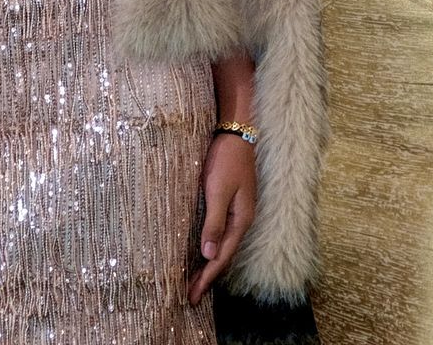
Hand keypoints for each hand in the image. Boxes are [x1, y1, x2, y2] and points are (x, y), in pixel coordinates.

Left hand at [187, 132, 256, 304]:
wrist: (236, 134)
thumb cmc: (225, 160)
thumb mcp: (218, 191)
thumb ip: (214, 222)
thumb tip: (209, 255)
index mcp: (241, 220)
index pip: (221, 257)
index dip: (207, 278)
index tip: (192, 296)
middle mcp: (242, 220)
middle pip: (224, 256)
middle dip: (207, 277)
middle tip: (190, 297)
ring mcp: (238, 212)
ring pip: (223, 246)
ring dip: (209, 265)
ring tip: (195, 281)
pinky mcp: (232, 204)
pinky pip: (222, 234)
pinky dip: (211, 248)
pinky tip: (203, 252)